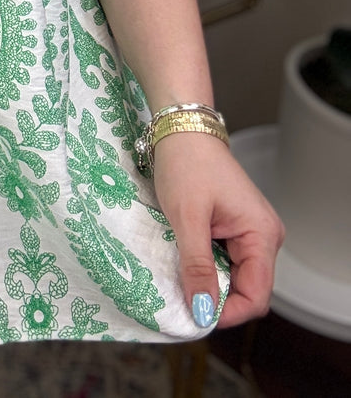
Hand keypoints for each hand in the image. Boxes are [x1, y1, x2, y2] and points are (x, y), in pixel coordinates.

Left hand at [153, 132, 283, 328]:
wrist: (181, 128)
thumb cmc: (186, 164)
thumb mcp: (187, 218)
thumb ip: (197, 267)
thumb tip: (203, 311)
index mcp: (262, 235)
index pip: (256, 296)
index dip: (228, 312)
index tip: (195, 316)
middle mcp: (264, 236)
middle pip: (247, 288)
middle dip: (217, 299)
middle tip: (182, 300)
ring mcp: (250, 231)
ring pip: (234, 275)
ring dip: (209, 282)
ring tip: (180, 279)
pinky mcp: (235, 226)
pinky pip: (226, 259)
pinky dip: (206, 266)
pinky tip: (185, 262)